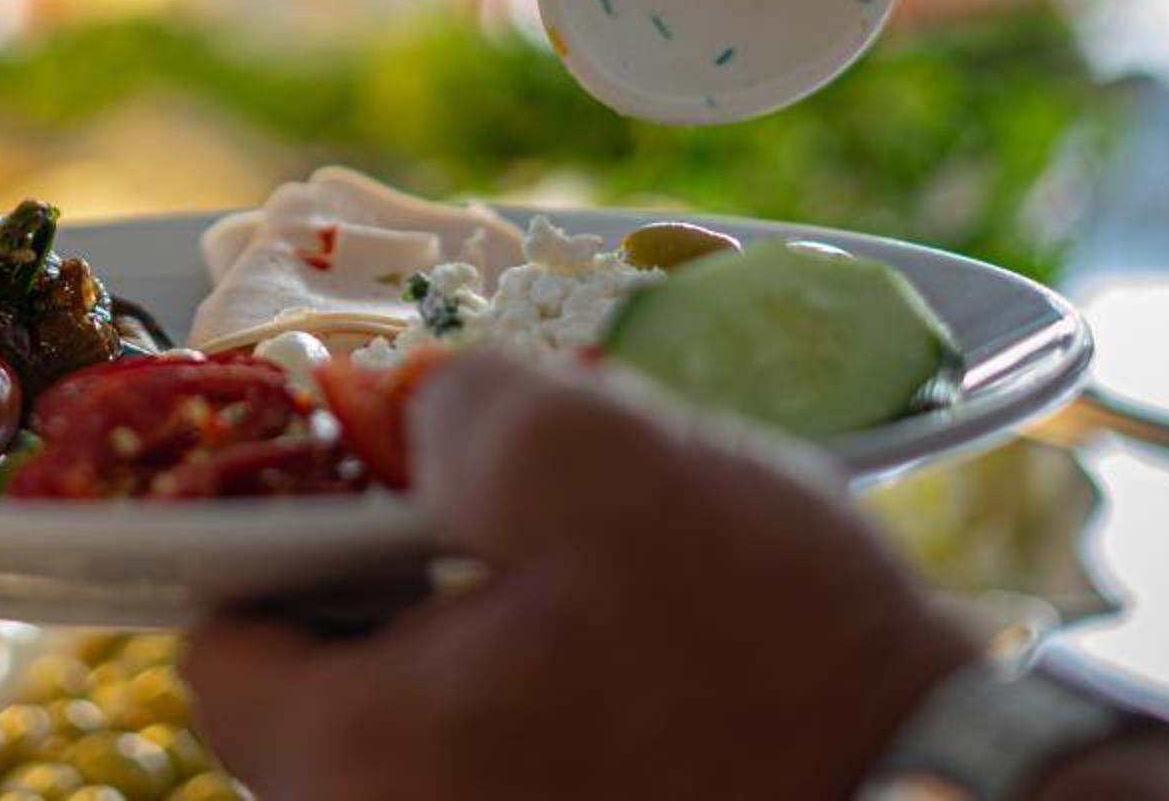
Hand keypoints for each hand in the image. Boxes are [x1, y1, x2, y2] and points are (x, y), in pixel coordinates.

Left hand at [181, 353, 981, 800]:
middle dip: (396, 576)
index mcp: (356, 764)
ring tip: (597, 569)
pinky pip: (517, 764)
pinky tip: (647, 645)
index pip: (224, 645)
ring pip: (434, 720)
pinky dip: (554, 695)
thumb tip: (404, 413)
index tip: (362, 473)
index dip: (279, 533)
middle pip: (329, 684)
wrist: (944, 795)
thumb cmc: (768, 653)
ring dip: (488, 629)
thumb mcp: (598, 459)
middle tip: (500, 504)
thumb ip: (453, 406)